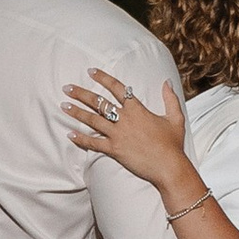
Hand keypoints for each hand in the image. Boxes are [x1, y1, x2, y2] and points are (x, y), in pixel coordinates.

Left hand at [65, 66, 191, 194]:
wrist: (168, 167)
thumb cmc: (173, 144)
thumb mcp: (175, 118)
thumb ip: (170, 98)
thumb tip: (166, 81)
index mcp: (137, 109)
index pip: (116, 88)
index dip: (103, 78)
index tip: (91, 71)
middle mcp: (124, 119)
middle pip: (99, 102)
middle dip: (81, 94)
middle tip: (67, 88)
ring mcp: (118, 134)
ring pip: (92, 120)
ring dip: (76, 112)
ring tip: (63, 106)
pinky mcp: (114, 150)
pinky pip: (94, 143)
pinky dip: (81, 139)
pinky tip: (70, 134)